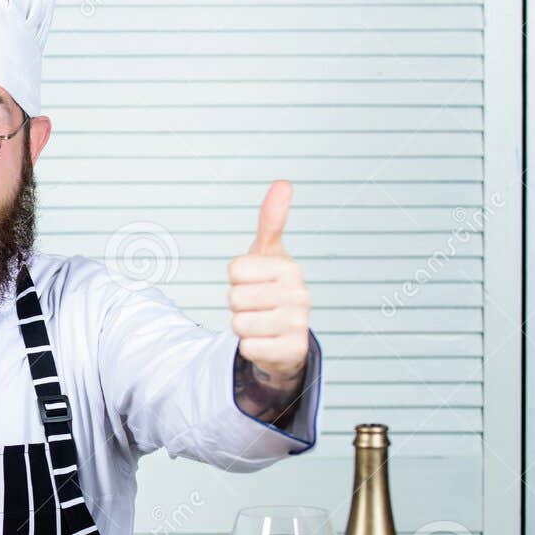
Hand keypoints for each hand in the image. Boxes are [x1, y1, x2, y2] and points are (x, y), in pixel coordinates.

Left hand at [227, 179, 310, 390]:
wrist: (286, 336)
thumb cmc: (272, 288)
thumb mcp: (268, 254)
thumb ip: (271, 220)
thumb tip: (283, 183)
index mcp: (290, 268)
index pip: (235, 269)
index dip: (237, 278)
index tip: (253, 282)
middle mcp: (300, 295)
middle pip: (234, 297)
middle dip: (239, 304)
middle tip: (257, 306)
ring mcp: (298, 325)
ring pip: (238, 323)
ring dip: (243, 327)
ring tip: (261, 323)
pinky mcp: (291, 352)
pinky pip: (246, 347)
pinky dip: (250, 347)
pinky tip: (266, 342)